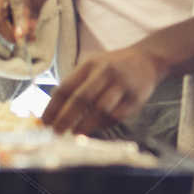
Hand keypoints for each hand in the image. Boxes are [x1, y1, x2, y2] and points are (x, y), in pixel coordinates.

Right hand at [0, 0, 51, 45]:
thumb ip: (35, 10)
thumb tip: (29, 32)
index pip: (17, 4)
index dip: (20, 22)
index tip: (22, 37)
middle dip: (8, 33)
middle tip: (22, 41)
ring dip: (7, 29)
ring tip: (21, 30)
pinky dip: (3, 24)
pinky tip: (13, 22)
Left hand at [42, 45, 168, 134]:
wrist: (148, 59)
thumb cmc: (113, 66)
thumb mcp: (93, 66)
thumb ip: (75, 84)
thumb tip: (53, 111)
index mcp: (90, 65)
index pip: (67, 87)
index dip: (53, 107)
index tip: (45, 122)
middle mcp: (106, 72)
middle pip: (81, 98)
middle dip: (66, 118)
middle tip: (57, 133)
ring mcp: (122, 85)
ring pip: (100, 109)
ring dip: (86, 124)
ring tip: (75, 134)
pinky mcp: (136, 97)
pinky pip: (117, 116)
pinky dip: (104, 124)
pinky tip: (95, 129)